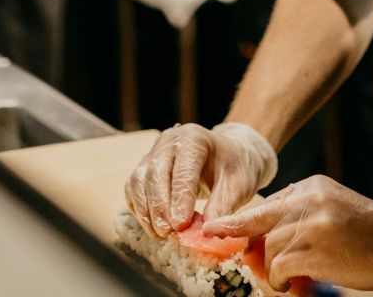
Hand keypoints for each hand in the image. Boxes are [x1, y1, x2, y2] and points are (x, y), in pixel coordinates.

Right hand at [124, 122, 278, 238]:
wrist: (229, 154)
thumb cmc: (236, 167)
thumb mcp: (238, 185)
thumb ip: (222, 206)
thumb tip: (206, 232)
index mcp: (194, 138)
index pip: (183, 169)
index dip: (180, 198)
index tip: (180, 225)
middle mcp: (169, 141)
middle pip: (156, 173)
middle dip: (159, 206)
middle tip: (167, 233)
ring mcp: (154, 152)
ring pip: (139, 180)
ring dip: (146, 210)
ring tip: (159, 234)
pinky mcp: (145, 167)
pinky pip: (133, 187)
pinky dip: (139, 208)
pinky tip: (151, 226)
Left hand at [203, 177, 372, 292]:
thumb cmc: (368, 234)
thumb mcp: (331, 208)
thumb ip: (297, 214)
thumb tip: (258, 241)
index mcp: (310, 187)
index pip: (264, 205)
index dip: (238, 224)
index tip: (212, 231)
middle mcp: (308, 199)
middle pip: (259, 225)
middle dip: (251, 249)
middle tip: (254, 265)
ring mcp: (312, 223)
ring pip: (269, 249)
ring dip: (274, 271)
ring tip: (291, 278)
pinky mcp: (316, 249)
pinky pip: (280, 268)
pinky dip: (282, 281)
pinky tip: (294, 284)